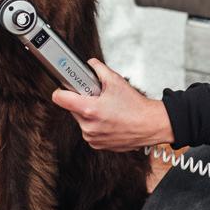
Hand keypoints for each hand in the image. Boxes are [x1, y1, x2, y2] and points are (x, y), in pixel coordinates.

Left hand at [52, 59, 174, 151]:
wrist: (150, 125)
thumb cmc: (136, 107)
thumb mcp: (116, 81)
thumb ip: (98, 69)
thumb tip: (89, 64)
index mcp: (90, 110)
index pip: (60, 98)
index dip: (61, 90)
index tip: (65, 87)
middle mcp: (88, 126)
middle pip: (72, 109)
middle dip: (82, 101)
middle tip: (97, 97)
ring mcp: (92, 138)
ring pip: (81, 120)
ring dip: (89, 114)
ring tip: (106, 109)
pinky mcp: (97, 145)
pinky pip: (89, 131)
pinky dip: (96, 125)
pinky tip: (109, 120)